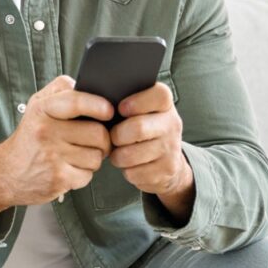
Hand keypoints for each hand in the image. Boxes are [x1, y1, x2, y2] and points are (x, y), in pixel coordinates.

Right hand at [0, 75, 113, 222]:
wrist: (7, 173)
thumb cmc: (30, 136)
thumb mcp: (38, 105)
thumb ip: (61, 90)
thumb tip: (87, 85)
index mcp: (42, 110)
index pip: (75, 102)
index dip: (98, 105)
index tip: (109, 110)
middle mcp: (46, 132)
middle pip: (97, 133)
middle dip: (103, 139)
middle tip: (95, 140)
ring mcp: (52, 157)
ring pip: (97, 156)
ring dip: (94, 157)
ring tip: (78, 154)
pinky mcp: (59, 179)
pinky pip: (89, 175)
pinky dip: (84, 174)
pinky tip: (70, 168)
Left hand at [109, 82, 195, 223]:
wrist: (167, 161)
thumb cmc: (141, 130)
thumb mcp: (139, 111)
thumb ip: (123, 101)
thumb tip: (95, 99)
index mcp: (164, 104)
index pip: (159, 95)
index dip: (137, 101)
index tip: (120, 109)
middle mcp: (172, 124)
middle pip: (138, 128)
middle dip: (117, 134)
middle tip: (113, 136)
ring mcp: (171, 148)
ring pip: (131, 154)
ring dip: (118, 155)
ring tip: (118, 151)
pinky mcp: (166, 170)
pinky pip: (134, 173)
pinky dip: (125, 170)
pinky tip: (129, 164)